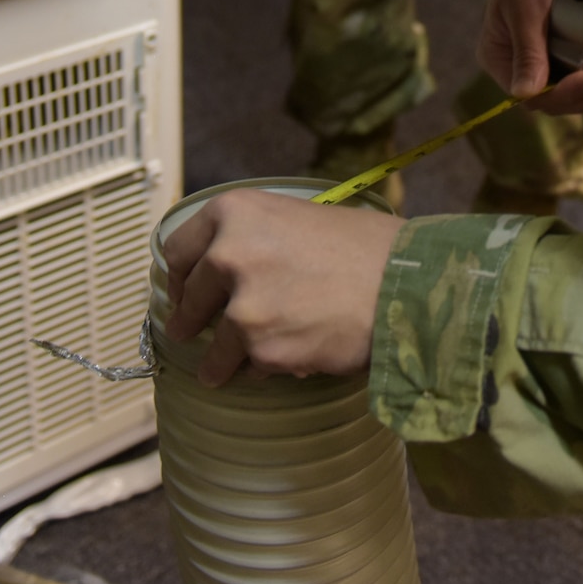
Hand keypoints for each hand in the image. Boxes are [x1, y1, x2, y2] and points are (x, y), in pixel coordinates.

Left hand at [162, 191, 404, 386]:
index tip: (183, 291)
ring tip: (221, 372)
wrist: (404, 283)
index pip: (178, 249)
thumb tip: (220, 268)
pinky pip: (249, 368)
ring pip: (215, 345)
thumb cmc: (363, 247)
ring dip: (219, 361)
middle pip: (190, 299)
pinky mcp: (262, 349)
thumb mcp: (297, 217)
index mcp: (234, 212)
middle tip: (189, 333)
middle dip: (189, 321)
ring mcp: (242, 306)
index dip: (179, 276)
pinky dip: (263, 370)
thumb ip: (254, 237)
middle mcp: (227, 254)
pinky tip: (287, 360)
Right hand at [480, 0, 582, 115]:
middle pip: (560, 99)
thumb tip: (524, 94)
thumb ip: (526, 50)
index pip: (532, 96)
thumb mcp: (526, 8)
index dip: (564, 95)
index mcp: (500, 59)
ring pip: (581, 89)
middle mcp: (523, 67)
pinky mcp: (572, 52)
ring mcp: (550, 61)